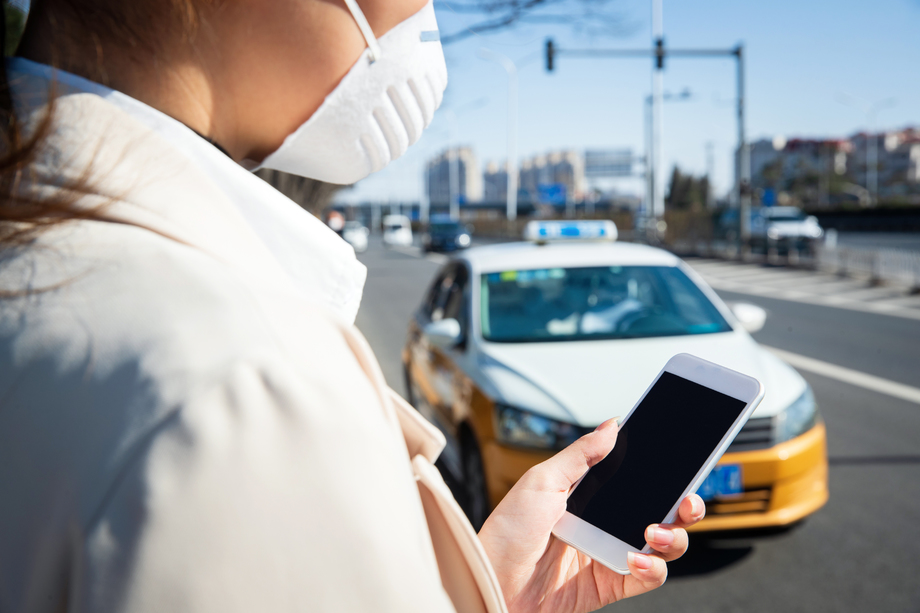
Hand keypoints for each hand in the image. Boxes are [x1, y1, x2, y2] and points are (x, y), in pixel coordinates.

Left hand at [477, 418, 704, 612]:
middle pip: (662, 509)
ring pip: (665, 543)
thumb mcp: (541, 481)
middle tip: (687, 500)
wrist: (494, 583)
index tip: (684, 458)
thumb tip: (612, 425)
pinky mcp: (612, 583)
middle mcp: (606, 521)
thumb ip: (580, 455)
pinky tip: (637, 558)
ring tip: (656, 532)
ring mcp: (611, 551)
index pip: (637, 477)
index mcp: (590, 493)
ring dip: (674, 536)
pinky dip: (653, 568)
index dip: (664, 470)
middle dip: (685, 503)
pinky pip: (649, 576)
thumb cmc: (507, 532)